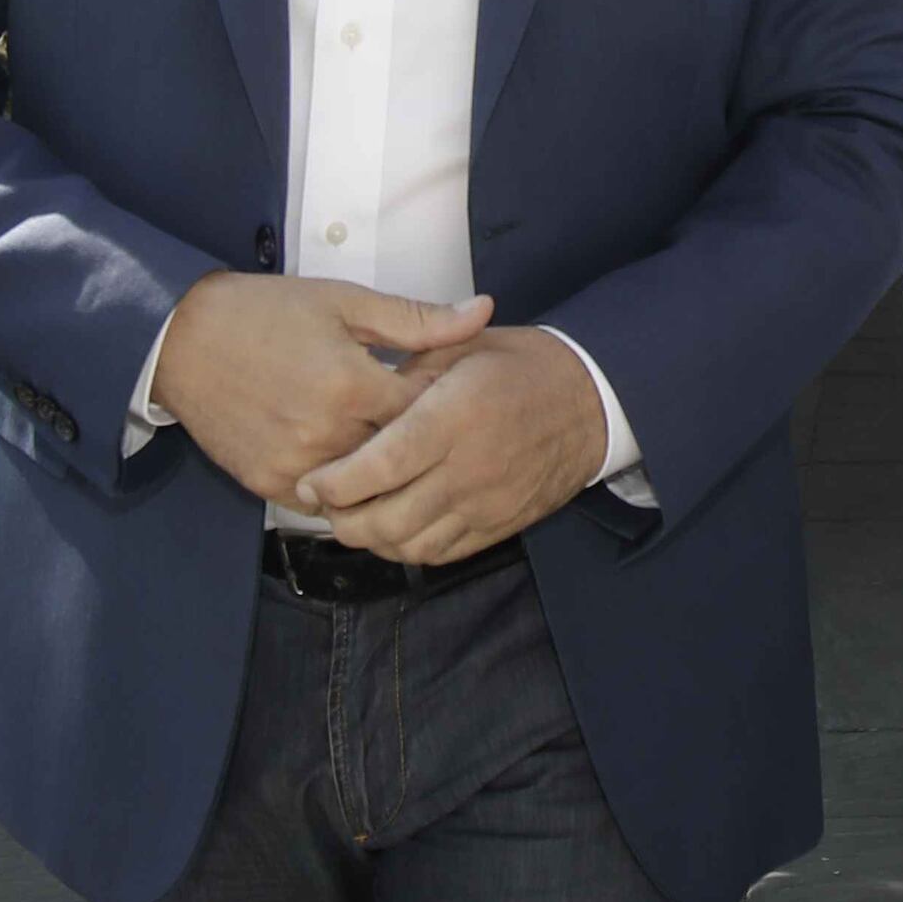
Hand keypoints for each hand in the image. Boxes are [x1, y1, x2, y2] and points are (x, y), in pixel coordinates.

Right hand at [151, 274, 489, 507]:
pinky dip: (342, 486)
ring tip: (392, 448)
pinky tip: (348, 461)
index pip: (428, 413)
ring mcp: (296, 465)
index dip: (446, 403)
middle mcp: (327, 434)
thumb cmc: (264, 312)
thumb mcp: (344, 302)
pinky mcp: (268, 484)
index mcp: (352, 385)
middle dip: (418, 440)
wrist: (181, 338)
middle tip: (428, 425)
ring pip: (364, 486)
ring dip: (381, 469)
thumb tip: (483, 312)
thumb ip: (418, 319)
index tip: (450, 393)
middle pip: (399, 455)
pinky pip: (323, 502)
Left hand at [298, 326, 608, 563]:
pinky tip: (392, 527)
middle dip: (341, 520)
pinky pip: (441, 554)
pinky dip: (407, 548)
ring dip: (370, 539)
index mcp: (453, 418)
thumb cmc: (521, 366)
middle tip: (322, 503)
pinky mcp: (499, 526)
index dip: (334, 484)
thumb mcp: (462, 347)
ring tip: (352, 516)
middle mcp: (468, 470)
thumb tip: (358, 400)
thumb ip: (406, 373)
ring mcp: (486, 505)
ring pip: (409, 545)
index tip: (311, 481)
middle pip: (386, 519)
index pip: (378, 468)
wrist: (591, 400)